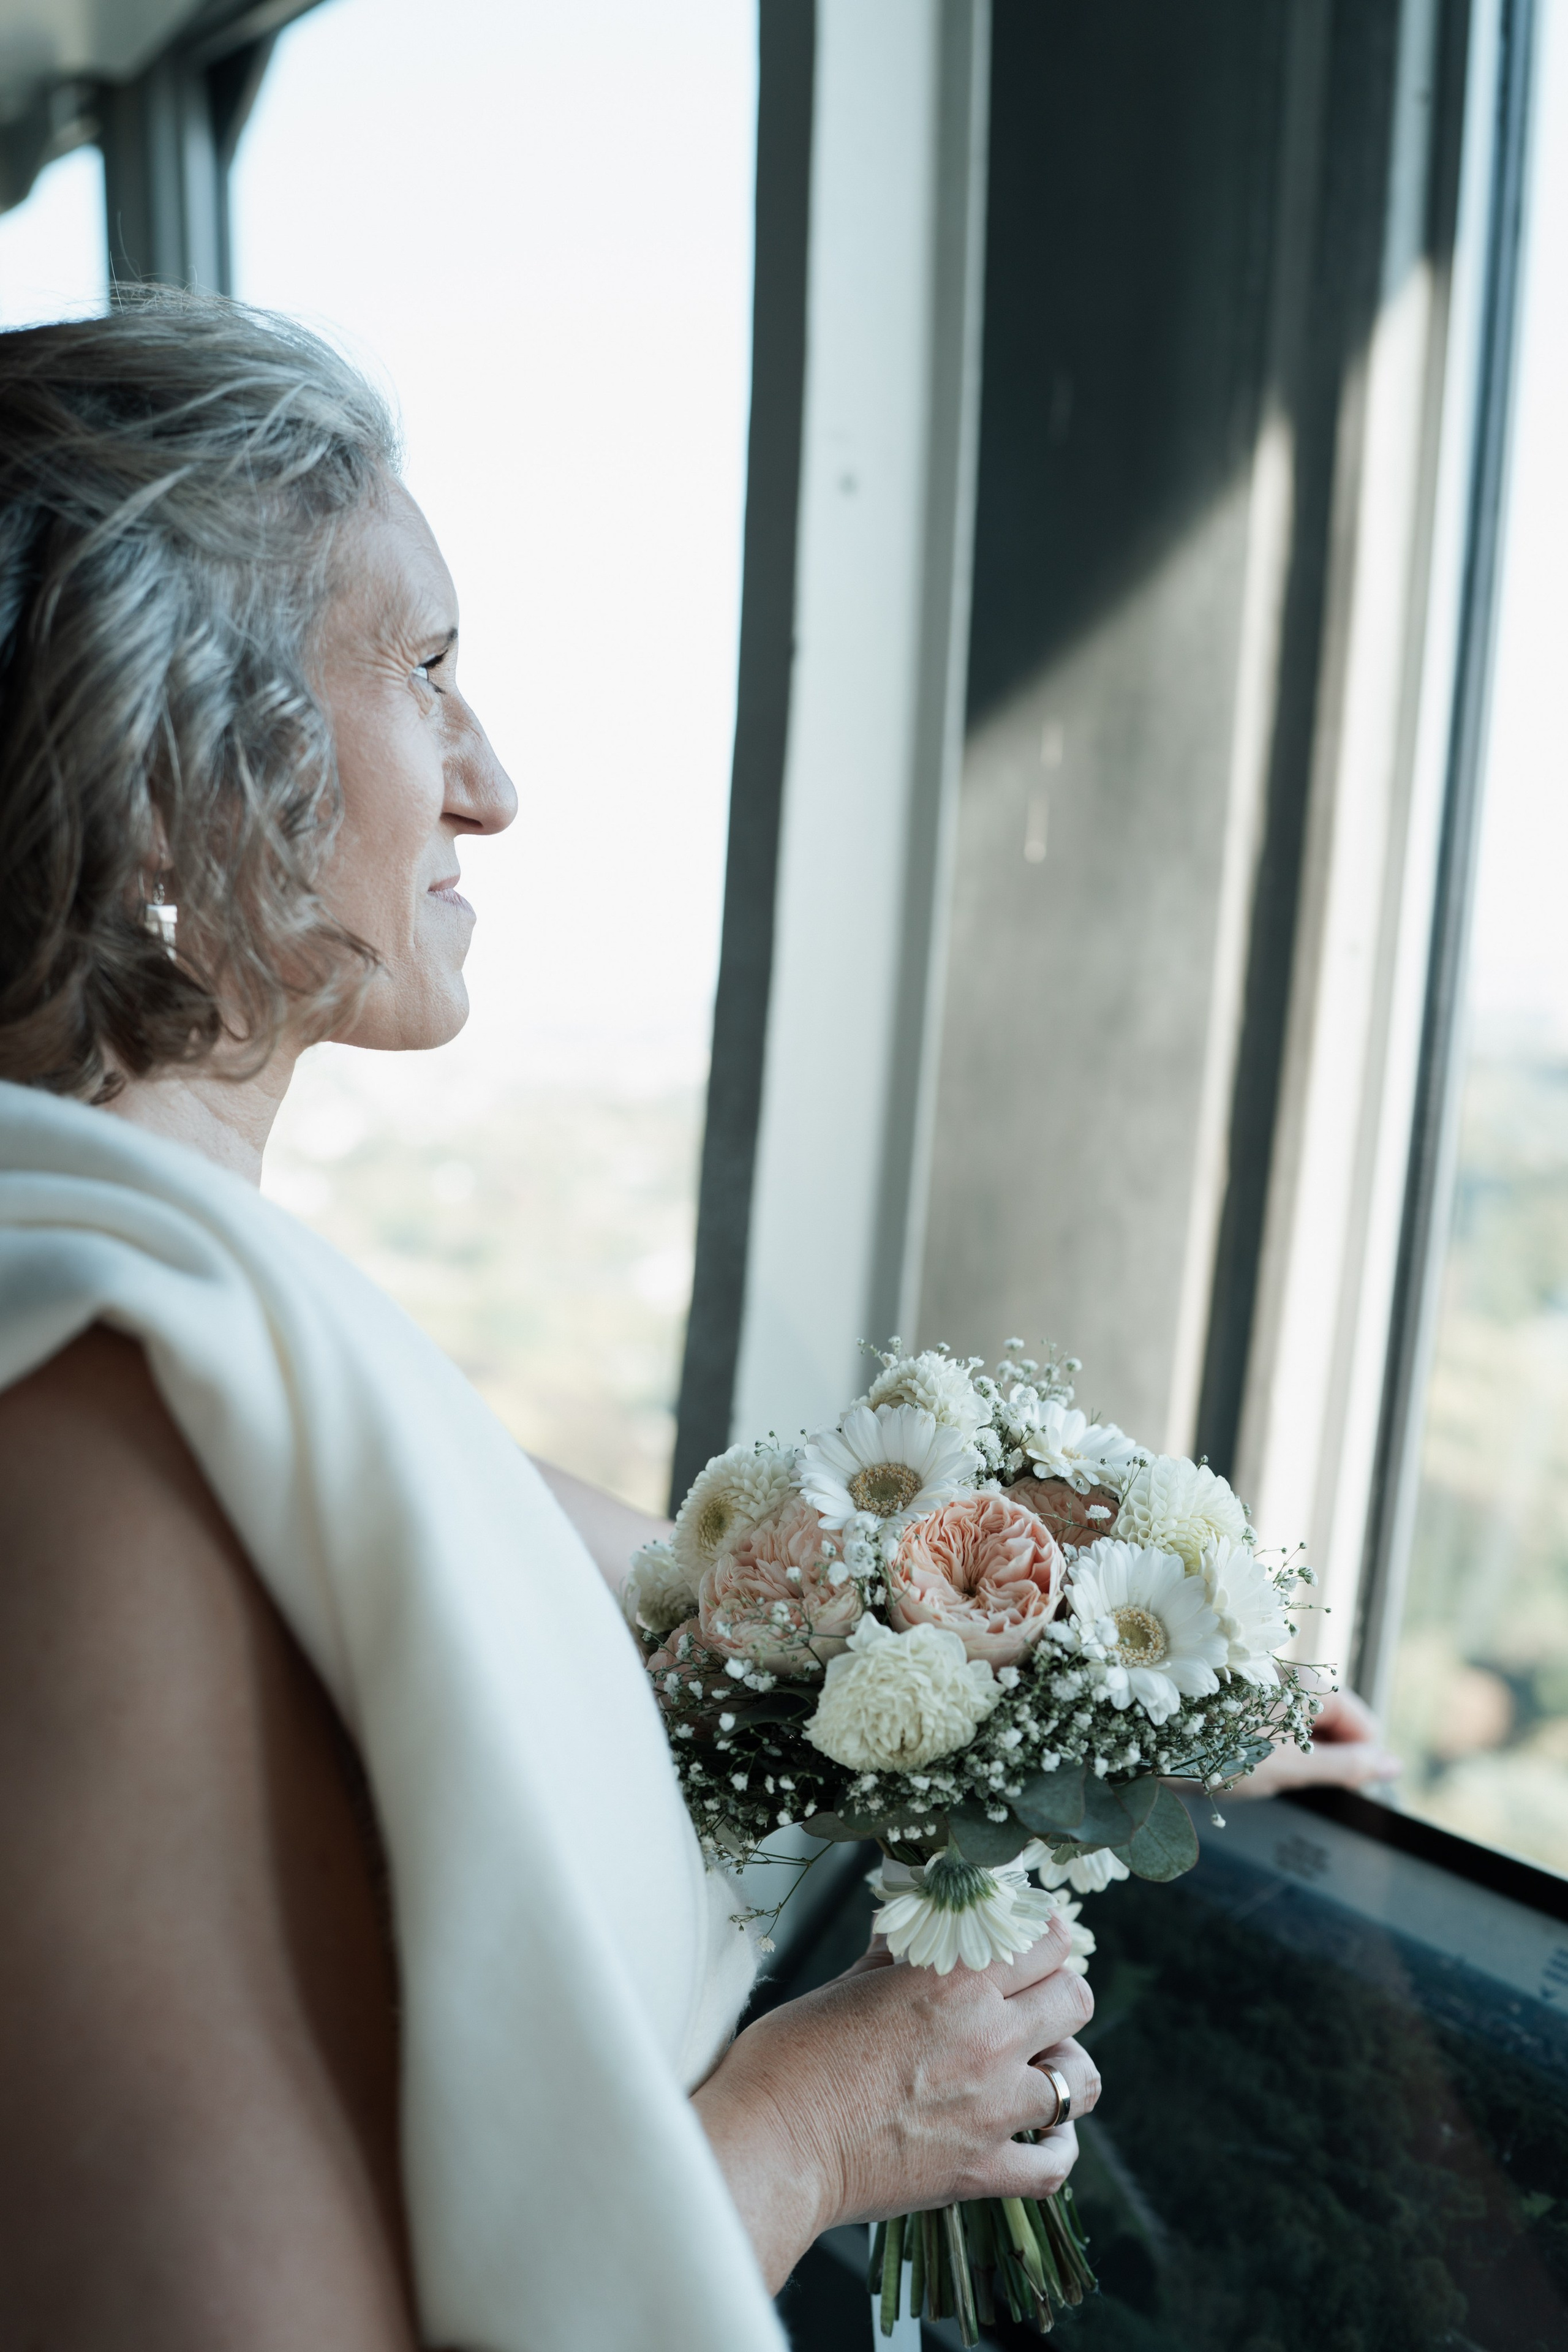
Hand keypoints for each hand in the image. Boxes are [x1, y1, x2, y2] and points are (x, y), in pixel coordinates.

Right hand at [692, 1911, 1098, 2292]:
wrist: (772, 2143)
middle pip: (1075, 1998)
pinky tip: (1043, 2137)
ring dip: (1066, 2065)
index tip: (1037, 1937)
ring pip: (1080, 2078)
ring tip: (1043, 2064)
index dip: (1045, 1935)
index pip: (1040, 1940)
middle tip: (1036, 1997)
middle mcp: (986, 2037)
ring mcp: (992, 2109)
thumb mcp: (843, 1984)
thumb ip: (895, 1959)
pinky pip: (1055, 2164)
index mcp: (952, 1980)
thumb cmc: (790, 2058)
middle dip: (1059, 1991)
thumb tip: (911, 1932)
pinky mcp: (981, 2170)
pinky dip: (1057, 2149)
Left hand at [1230, 1684, 1400, 1798]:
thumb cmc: (1220, 1749)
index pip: (1361, 1723)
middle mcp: (1290, 1675)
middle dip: (1321, 1758)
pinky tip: (1239, 1758)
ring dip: (1292, 1753)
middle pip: (1331, 1721)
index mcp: (1311, 1685)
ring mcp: (1264, 1683)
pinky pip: (1271, 1721)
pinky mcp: (1239, 1694)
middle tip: (1288, 1782)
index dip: (1358, 1761)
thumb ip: (1346, 1766)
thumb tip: (1393, 1764)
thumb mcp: (1292, 1767)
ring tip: (1257, 1771)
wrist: (1147, 1732)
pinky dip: (1267, 1744)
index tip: (1338, 1788)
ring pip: (1300, 1724)